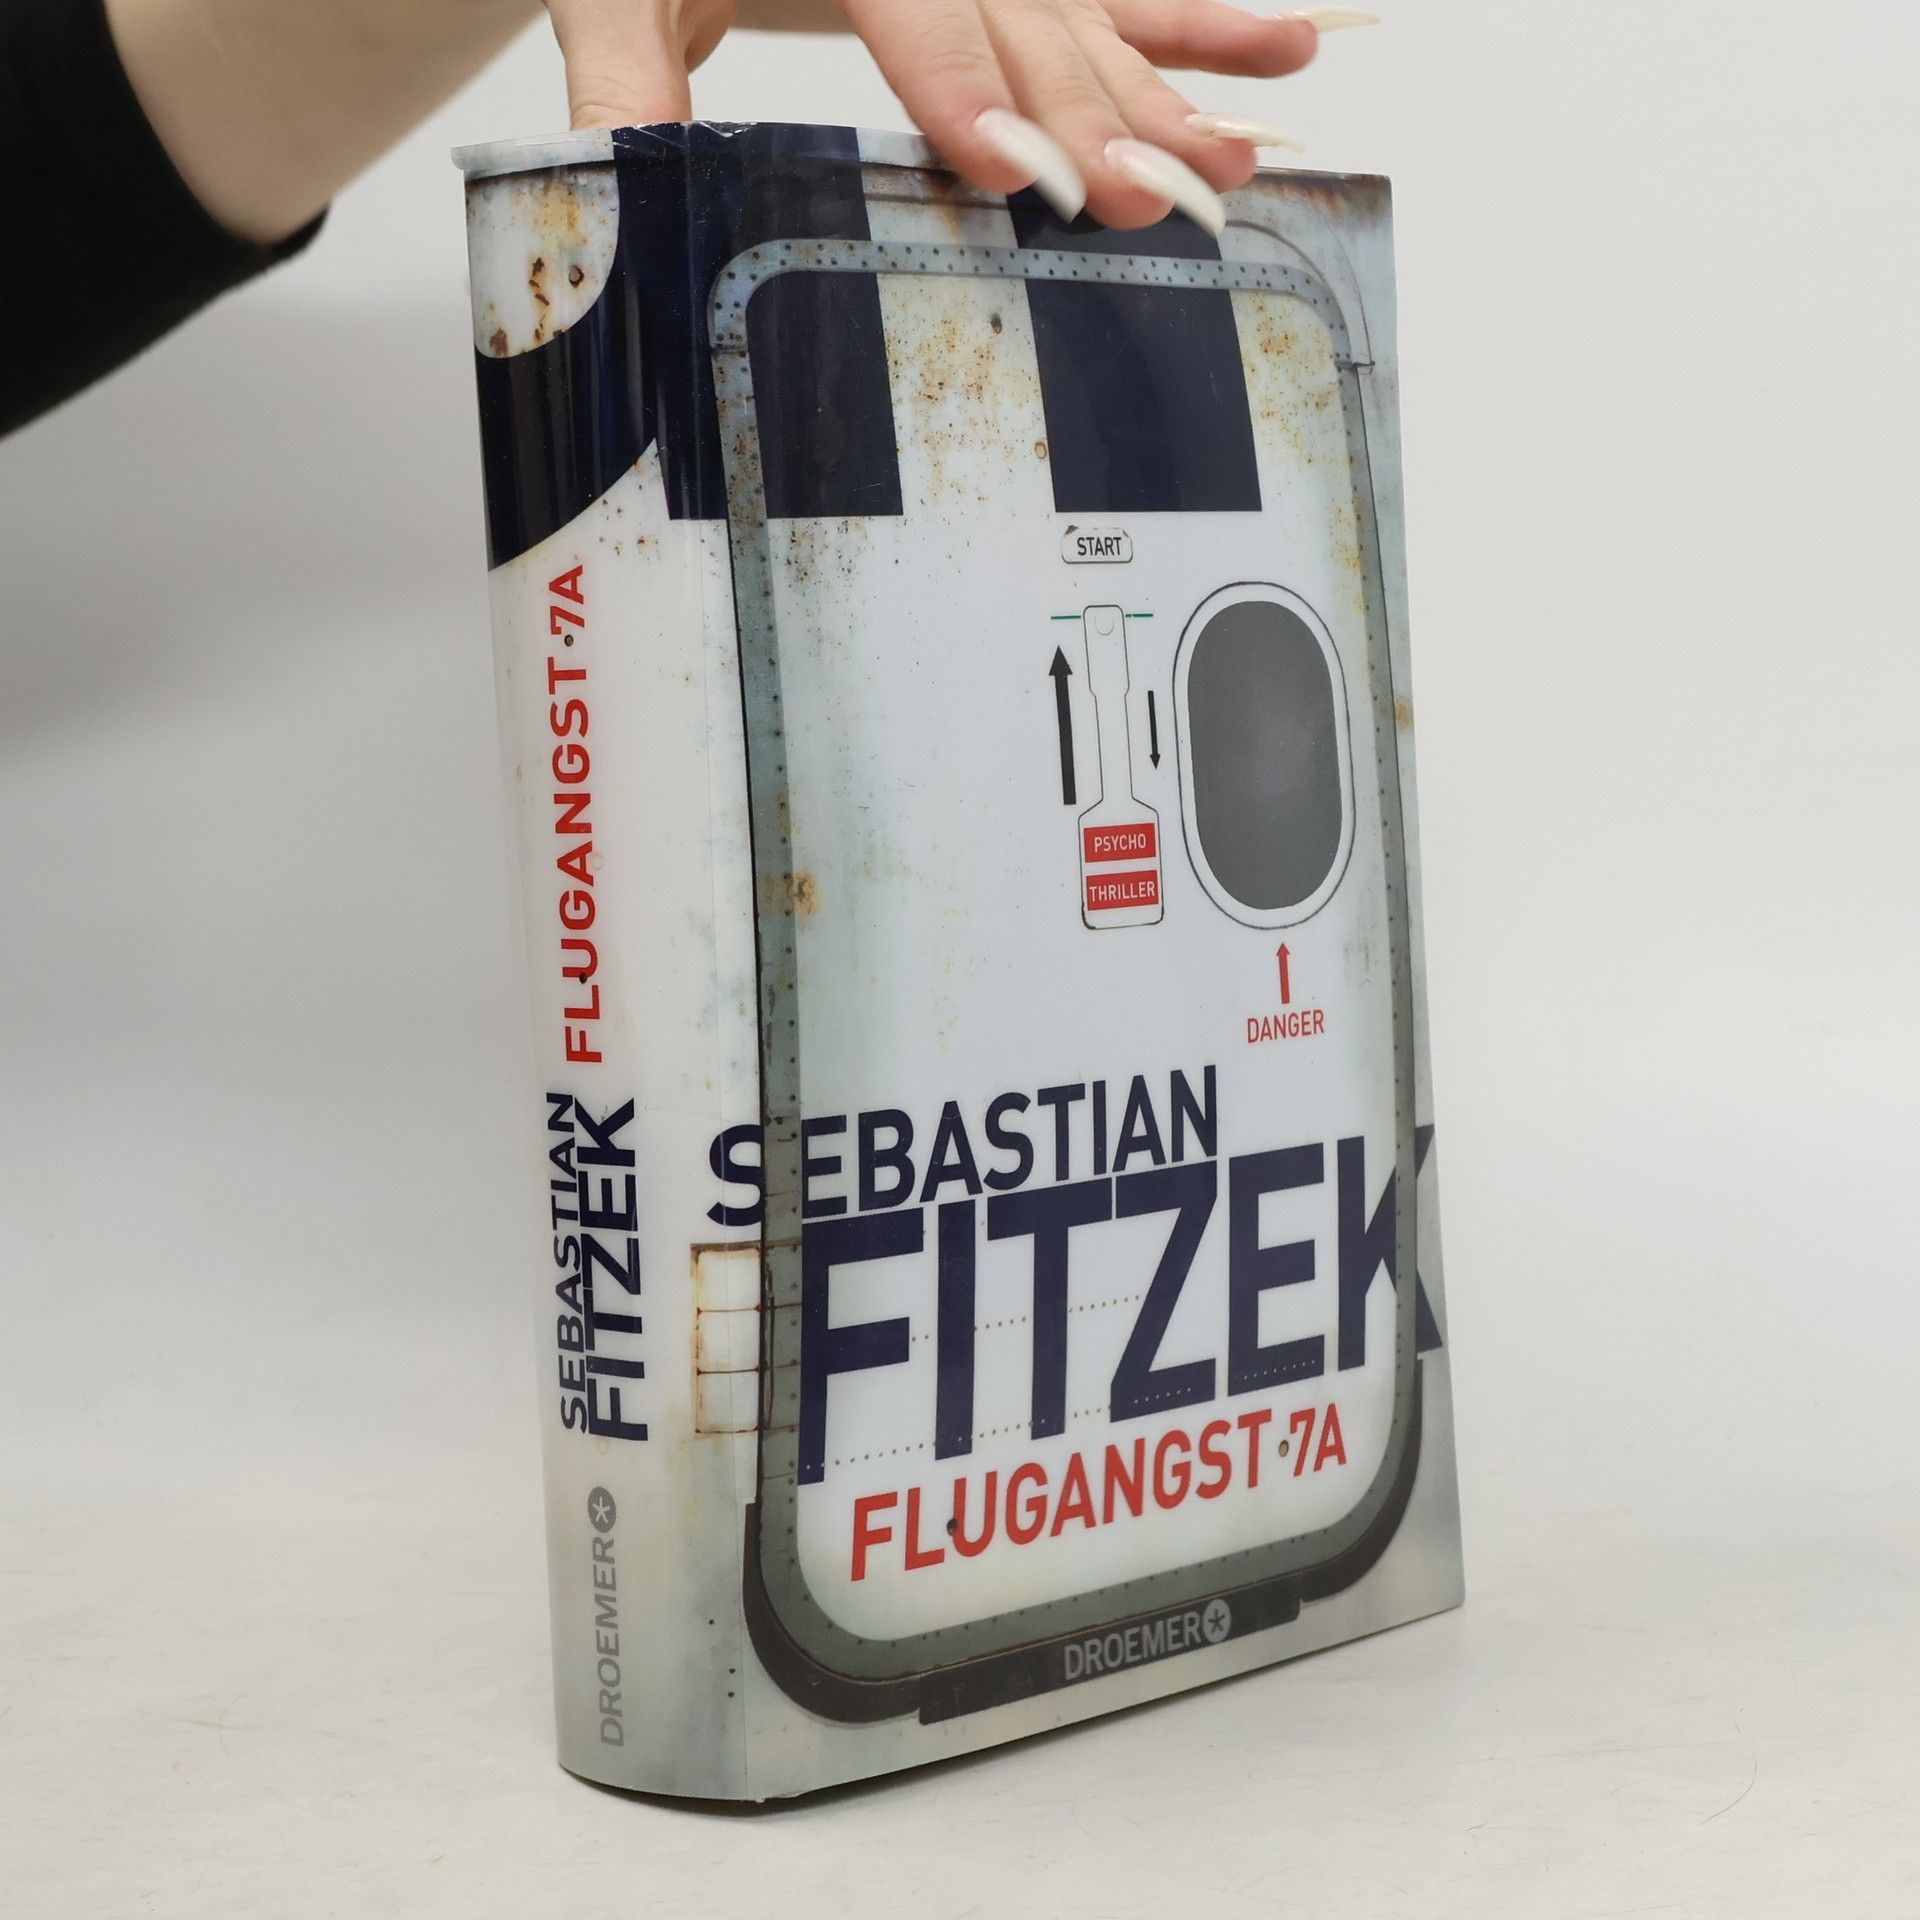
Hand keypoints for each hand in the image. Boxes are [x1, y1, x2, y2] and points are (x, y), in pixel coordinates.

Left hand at [552, 0, 1345, 230]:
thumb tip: (625, 176)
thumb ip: (622, 72)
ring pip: (1082, 0)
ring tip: (1239, 150)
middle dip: (1092, 107)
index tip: (1016, 167)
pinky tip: (1275, 51)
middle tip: (1148, 198)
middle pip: (1025, 4)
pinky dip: (1188, 24)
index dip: (965, 83)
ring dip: (1166, 82)